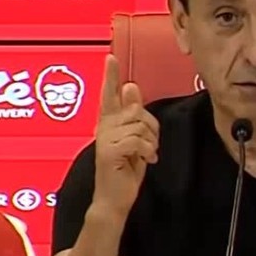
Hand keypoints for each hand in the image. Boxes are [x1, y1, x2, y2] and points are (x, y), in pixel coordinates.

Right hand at [92, 54, 158, 216]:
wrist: (115, 198)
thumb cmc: (126, 170)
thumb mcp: (135, 139)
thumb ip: (134, 116)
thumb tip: (131, 87)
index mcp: (109, 123)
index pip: (110, 95)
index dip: (111, 76)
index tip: (111, 57)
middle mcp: (104, 128)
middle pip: (136, 110)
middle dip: (151, 128)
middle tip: (149, 146)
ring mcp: (104, 139)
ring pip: (139, 125)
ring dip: (150, 142)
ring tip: (145, 155)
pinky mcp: (108, 151)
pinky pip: (138, 140)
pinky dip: (148, 151)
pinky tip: (145, 161)